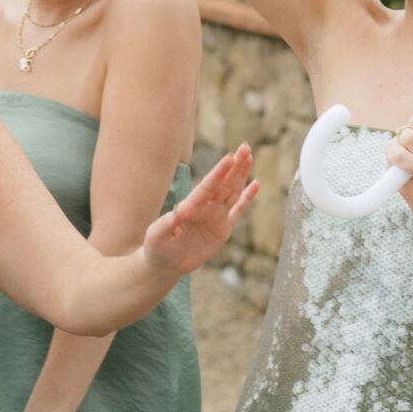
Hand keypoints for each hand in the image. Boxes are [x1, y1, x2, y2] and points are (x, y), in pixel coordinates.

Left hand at [142, 144, 255, 277]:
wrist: (165, 264)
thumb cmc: (157, 248)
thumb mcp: (157, 236)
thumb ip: (166, 224)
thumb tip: (178, 211)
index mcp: (190, 207)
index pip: (207, 187)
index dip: (219, 173)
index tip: (229, 158)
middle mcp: (204, 208)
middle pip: (223, 183)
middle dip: (235, 166)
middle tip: (245, 147)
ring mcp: (215, 216)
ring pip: (232, 192)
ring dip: (241, 175)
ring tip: (249, 156)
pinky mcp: (222, 229)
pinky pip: (237, 210)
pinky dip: (247, 198)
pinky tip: (256, 183)